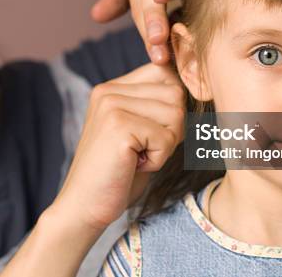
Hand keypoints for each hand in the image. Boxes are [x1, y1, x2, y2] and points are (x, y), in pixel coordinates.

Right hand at [52, 63, 184, 230]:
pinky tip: (133, 166)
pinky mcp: (119, 126)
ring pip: (176, 114)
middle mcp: (109, 90)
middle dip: (171, 128)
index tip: (149, 134)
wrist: (84, 206)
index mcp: (113, 87)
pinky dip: (158, 160)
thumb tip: (198, 88)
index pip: (166, 74)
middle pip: (175, 94)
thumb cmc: (118, 173)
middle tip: (142, 150)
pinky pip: (167, 138)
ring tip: (136, 157)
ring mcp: (112, 105)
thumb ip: (158, 105)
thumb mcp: (139, 130)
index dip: (172, 106)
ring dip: (165, 145)